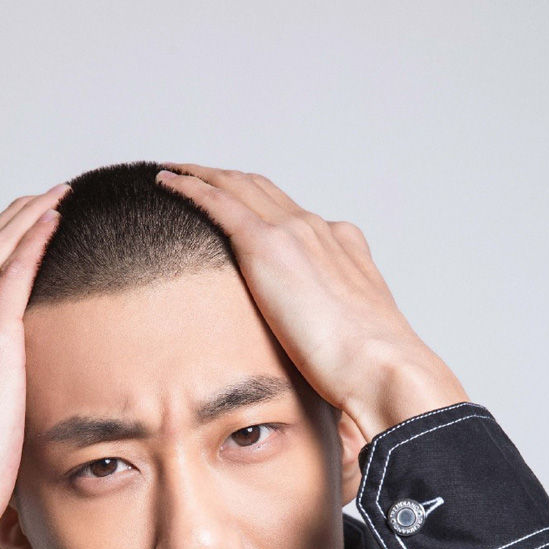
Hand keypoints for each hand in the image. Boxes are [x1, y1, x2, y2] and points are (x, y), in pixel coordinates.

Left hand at [155, 163, 469, 439]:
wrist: (383, 369)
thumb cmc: (372, 374)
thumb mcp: (350, 347)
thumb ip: (330, 339)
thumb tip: (320, 368)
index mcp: (344, 249)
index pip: (294, 216)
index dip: (262, 206)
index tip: (239, 208)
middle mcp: (319, 231)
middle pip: (263, 191)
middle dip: (228, 181)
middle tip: (194, 176)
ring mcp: (294, 233)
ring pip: (237, 186)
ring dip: (203, 175)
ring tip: (173, 173)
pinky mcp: (267, 246)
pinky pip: (217, 201)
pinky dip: (190, 186)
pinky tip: (165, 183)